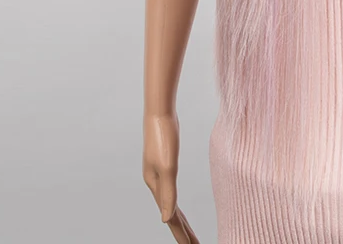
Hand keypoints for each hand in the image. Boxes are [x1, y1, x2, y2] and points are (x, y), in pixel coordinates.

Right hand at [143, 111, 199, 242]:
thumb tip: (166, 220)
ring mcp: (158, 174)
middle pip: (170, 214)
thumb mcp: (168, 166)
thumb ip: (167, 193)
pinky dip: (174, 203)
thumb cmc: (164, 136)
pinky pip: (170, 191)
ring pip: (170, 203)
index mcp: (155, 185)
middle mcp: (155, 183)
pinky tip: (175, 206)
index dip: (181, 233)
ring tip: (188, 233)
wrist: (159, 111)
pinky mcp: (163, 164)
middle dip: (181, 232)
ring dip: (179, 220)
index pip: (170, 217)